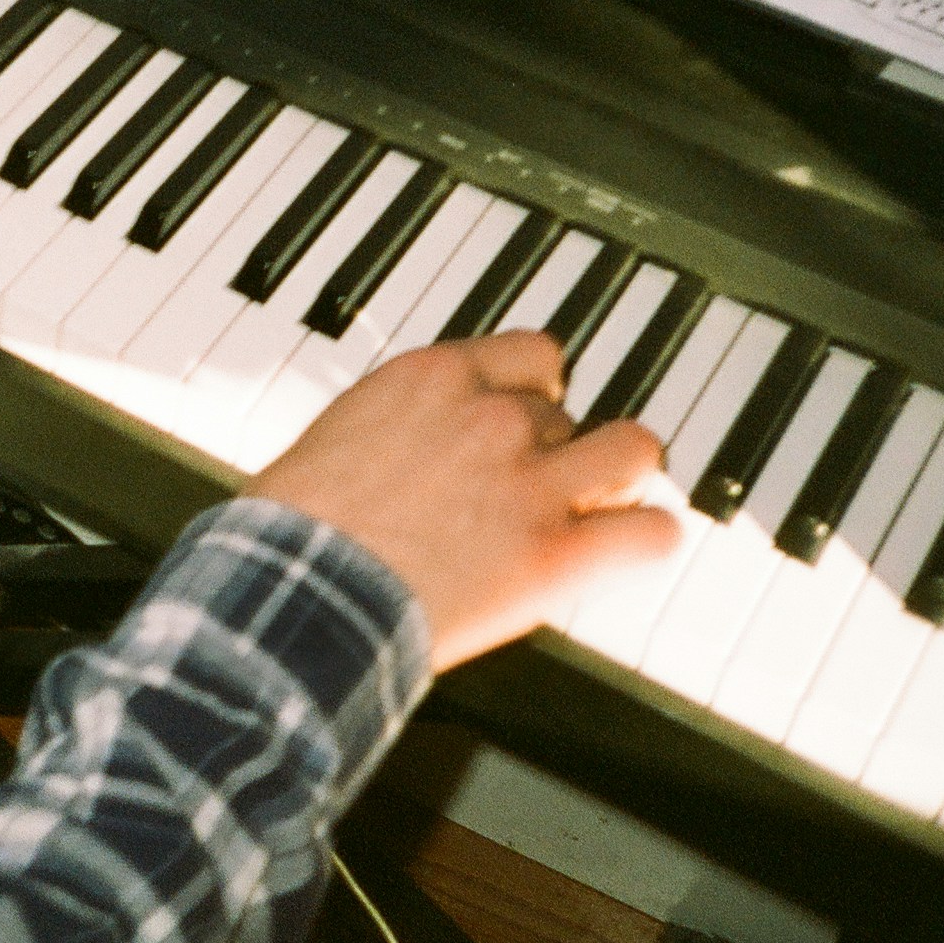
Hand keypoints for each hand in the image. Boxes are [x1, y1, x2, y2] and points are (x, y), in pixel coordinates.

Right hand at [246, 333, 677, 671]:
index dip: (537, 389)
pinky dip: (649, 541)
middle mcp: (494, 419)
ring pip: (631, 451)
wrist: (296, 588)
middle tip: (537, 485)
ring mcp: (531, 486)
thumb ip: (397, 425)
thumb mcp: (339, 435)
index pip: (533, 354)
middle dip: (555, 450)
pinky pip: (649, 535)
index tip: (534, 409)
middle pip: (567, 415)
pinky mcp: (554, 557)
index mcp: (434, 378)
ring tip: (608, 500)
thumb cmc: (293, 524)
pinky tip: (635, 546)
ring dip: (621, 475)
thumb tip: (406, 444)